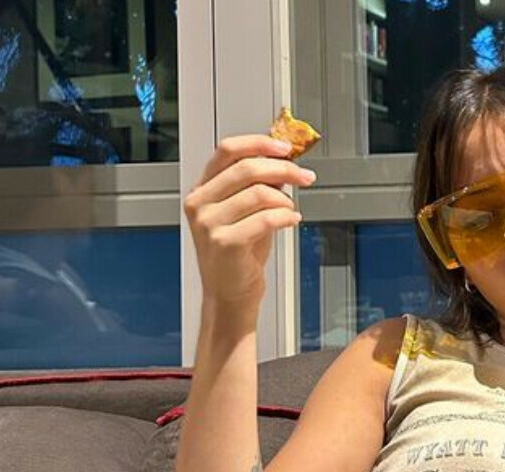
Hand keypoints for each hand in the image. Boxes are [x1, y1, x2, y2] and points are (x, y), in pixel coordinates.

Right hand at [183, 134, 315, 314]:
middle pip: (247, 168)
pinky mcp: (225, 242)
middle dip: (284, 168)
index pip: (228, 151)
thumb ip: (258, 187)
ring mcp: (209, 223)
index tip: (285, 148)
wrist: (230, 296)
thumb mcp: (247, 214)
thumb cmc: (238, 257)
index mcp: (202, 190)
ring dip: (286, 199)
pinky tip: (292, 220)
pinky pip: (265, 218)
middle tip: (304, 176)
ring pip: (259, 192)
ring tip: (292, 209)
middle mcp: (200, 203)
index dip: (259, 144)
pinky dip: (286, 216)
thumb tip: (283, 164)